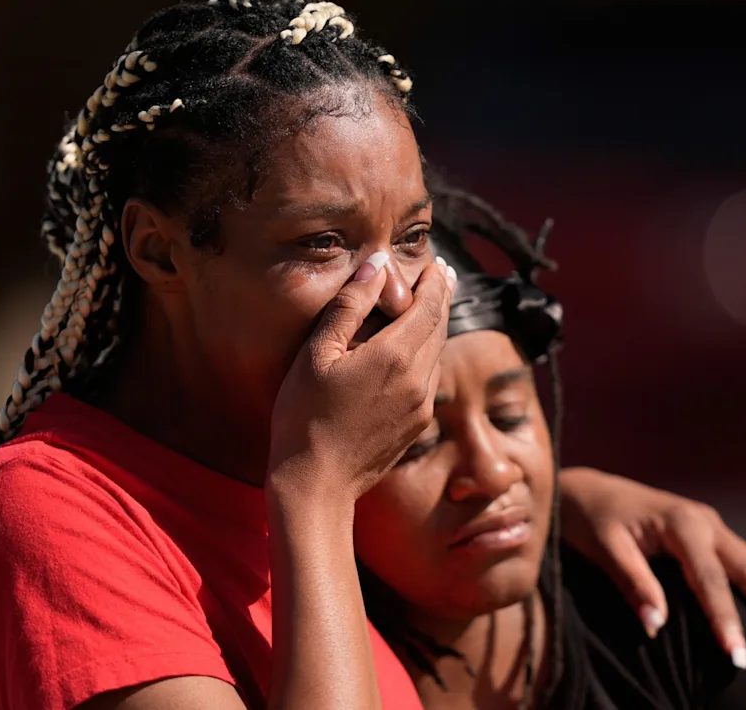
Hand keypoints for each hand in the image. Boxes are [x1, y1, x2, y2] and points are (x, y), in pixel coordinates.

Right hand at [269, 252, 454, 501]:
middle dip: (441, 297)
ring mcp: (421, 405)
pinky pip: (430, 378)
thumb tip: (377, 266)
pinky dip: (428, 354)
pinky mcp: (417, 425)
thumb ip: (350, 306)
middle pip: (440, 327)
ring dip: (436, 326)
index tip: (434, 262)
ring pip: (438, 353)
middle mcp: (418, 380)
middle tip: (440, 274)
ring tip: (430, 305)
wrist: (316, 484)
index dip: (434, 281)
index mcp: (395, 356)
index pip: (429, 306)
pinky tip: (415, 349)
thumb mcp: (317, 353)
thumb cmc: (304, 416)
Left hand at [555, 467, 745, 658]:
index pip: (709, 580)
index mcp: (681, 523)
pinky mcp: (714, 535)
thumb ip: (631, 583)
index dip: (725, 620)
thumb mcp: (603, 548)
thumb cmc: (590, 520)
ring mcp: (715, 527)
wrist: (587, 491)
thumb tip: (656, 625)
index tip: (738, 657)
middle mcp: (706, 522)